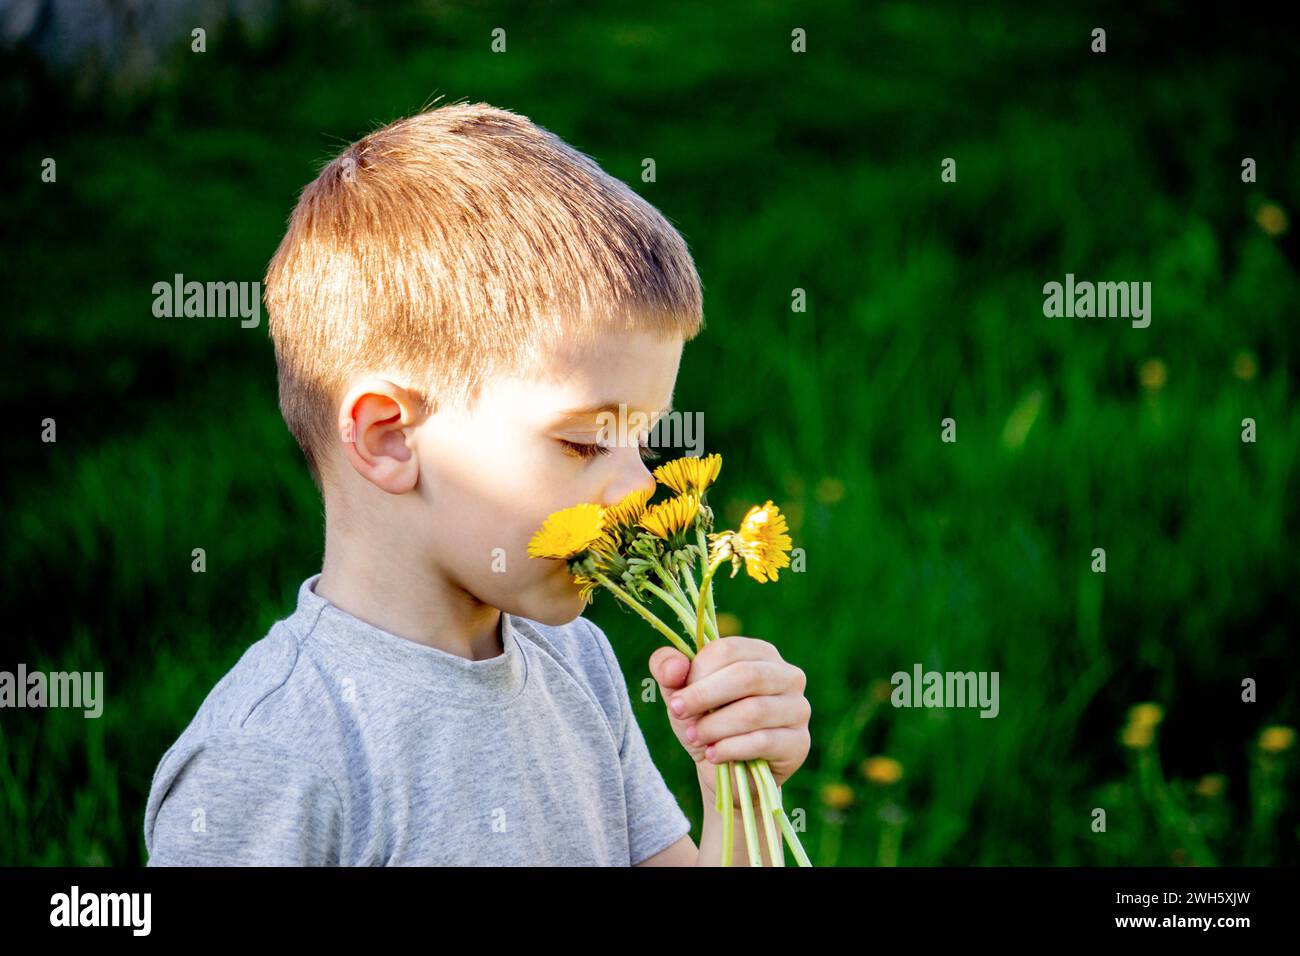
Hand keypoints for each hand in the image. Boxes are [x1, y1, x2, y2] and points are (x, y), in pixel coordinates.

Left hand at [649, 636, 810, 809]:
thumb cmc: (705, 722)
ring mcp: (798, 709)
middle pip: (746, 675)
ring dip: (716, 726)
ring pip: (755, 710)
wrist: (725, 772)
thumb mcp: (679, 694)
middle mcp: (787, 675)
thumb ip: (668, 670)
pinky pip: (764, 741)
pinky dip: (731, 748)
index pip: (729, 649)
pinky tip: (713, 755)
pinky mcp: (799, 743)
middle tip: (678, 714)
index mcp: (760, 653)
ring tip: (695, 737)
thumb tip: (674, 667)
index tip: (676, 697)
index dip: (698, 671)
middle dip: (704, 696)